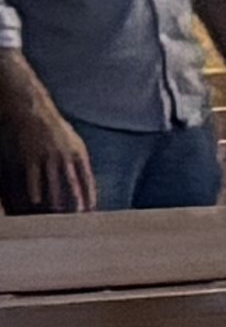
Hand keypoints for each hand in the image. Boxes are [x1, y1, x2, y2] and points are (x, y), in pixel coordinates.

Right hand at [0, 80, 84, 218]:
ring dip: (55, 198)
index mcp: (78, 153)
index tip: (92, 209)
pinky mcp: (31, 156)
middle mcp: (64, 156)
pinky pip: (33, 176)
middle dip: (76, 199)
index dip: (89, 194)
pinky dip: (35, 189)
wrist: (35, 111)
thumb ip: (80, 160)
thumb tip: (87, 179)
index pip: (87, 178)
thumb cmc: (56, 129)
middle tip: (79, 215)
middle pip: (72, 182)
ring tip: (57, 212)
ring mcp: (47, 156)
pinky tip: (36, 200)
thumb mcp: (75, 142)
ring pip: (52, 181)